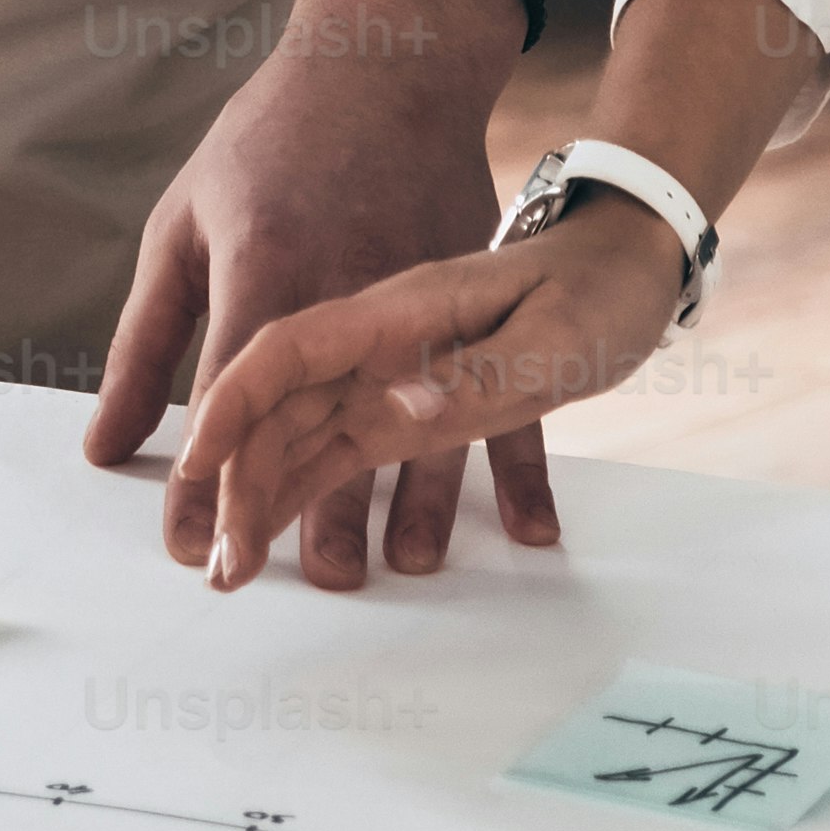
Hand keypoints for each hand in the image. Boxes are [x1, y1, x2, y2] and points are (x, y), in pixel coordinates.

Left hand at [88, 0, 566, 584]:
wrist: (383, 65)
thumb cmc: (264, 148)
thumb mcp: (185, 229)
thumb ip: (145, 345)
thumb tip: (103, 444)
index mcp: (262, 274)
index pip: (224, 404)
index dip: (204, 483)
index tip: (190, 550)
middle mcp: (341, 297)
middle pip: (323, 431)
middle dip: (305, 517)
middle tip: (286, 582)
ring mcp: (419, 298)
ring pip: (422, 425)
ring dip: (410, 510)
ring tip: (386, 574)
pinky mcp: (477, 297)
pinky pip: (507, 396)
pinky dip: (520, 473)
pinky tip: (527, 537)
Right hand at [163, 207, 683, 589]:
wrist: (631, 259)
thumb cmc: (598, 286)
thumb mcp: (556, 333)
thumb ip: (478, 374)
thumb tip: (407, 414)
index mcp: (400, 309)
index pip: (289, 350)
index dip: (234, 404)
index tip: (199, 467)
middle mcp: (379, 343)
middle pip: (284, 406)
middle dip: (240, 482)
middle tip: (227, 567)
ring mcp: (392, 374)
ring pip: (309, 437)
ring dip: (270, 500)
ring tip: (243, 571)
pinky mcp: (417, 404)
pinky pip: (358, 454)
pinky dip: (322, 498)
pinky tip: (297, 547)